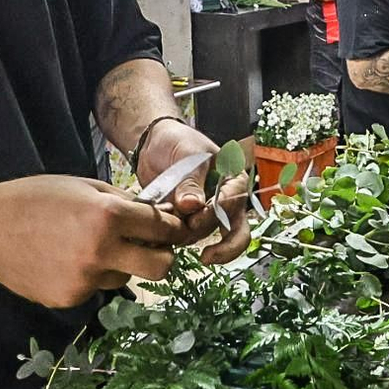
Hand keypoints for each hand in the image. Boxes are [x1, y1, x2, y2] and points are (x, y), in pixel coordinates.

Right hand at [0, 176, 189, 308]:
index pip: (163, 229)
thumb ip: (123, 202)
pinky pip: (95, 287)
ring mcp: (85, 279)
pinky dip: (90, 275)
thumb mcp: (84, 186)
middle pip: (160, 268)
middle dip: (162, 257)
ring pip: (124, 276)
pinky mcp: (70, 298)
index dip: (174, 229)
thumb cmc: (35, 199)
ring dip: (119, 263)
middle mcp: (101, 251)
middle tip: (152, 247)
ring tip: (86, 245)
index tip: (176, 229)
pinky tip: (65, 258)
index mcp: (108, 216)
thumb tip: (158, 214)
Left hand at [137, 120, 251, 264]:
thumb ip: (190, 180)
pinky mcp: (186, 221)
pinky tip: (160, 231)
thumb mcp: (187, 153)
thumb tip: (193, 206)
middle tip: (201, 249)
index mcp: (233, 179)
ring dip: (187, 234)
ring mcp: (206, 213)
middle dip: (217, 241)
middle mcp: (225, 200)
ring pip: (205, 235)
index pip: (236, 202)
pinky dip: (173, 237)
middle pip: (233, 231)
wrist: (153, 145)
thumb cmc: (177, 140)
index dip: (218, 214)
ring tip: (165, 220)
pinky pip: (185, 236)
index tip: (196, 218)